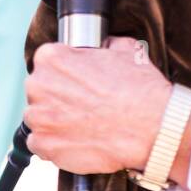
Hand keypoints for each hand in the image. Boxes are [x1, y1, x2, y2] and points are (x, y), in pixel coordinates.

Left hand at [24, 36, 190, 181]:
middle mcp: (39, 85)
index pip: (48, 62)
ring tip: (80, 124)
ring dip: (54, 120)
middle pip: (40, 89)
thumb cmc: (139, 90)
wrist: (152, 129)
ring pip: (38, 117)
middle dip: (57, 96)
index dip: (65, 72)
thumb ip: (104, 44)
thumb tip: (103, 46)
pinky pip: (40, 144)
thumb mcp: (125, 49)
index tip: (76, 82)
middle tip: (81, 104)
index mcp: (53, 58)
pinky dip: (54, 144)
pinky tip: (76, 140)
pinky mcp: (45, 146)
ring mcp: (40, 118)